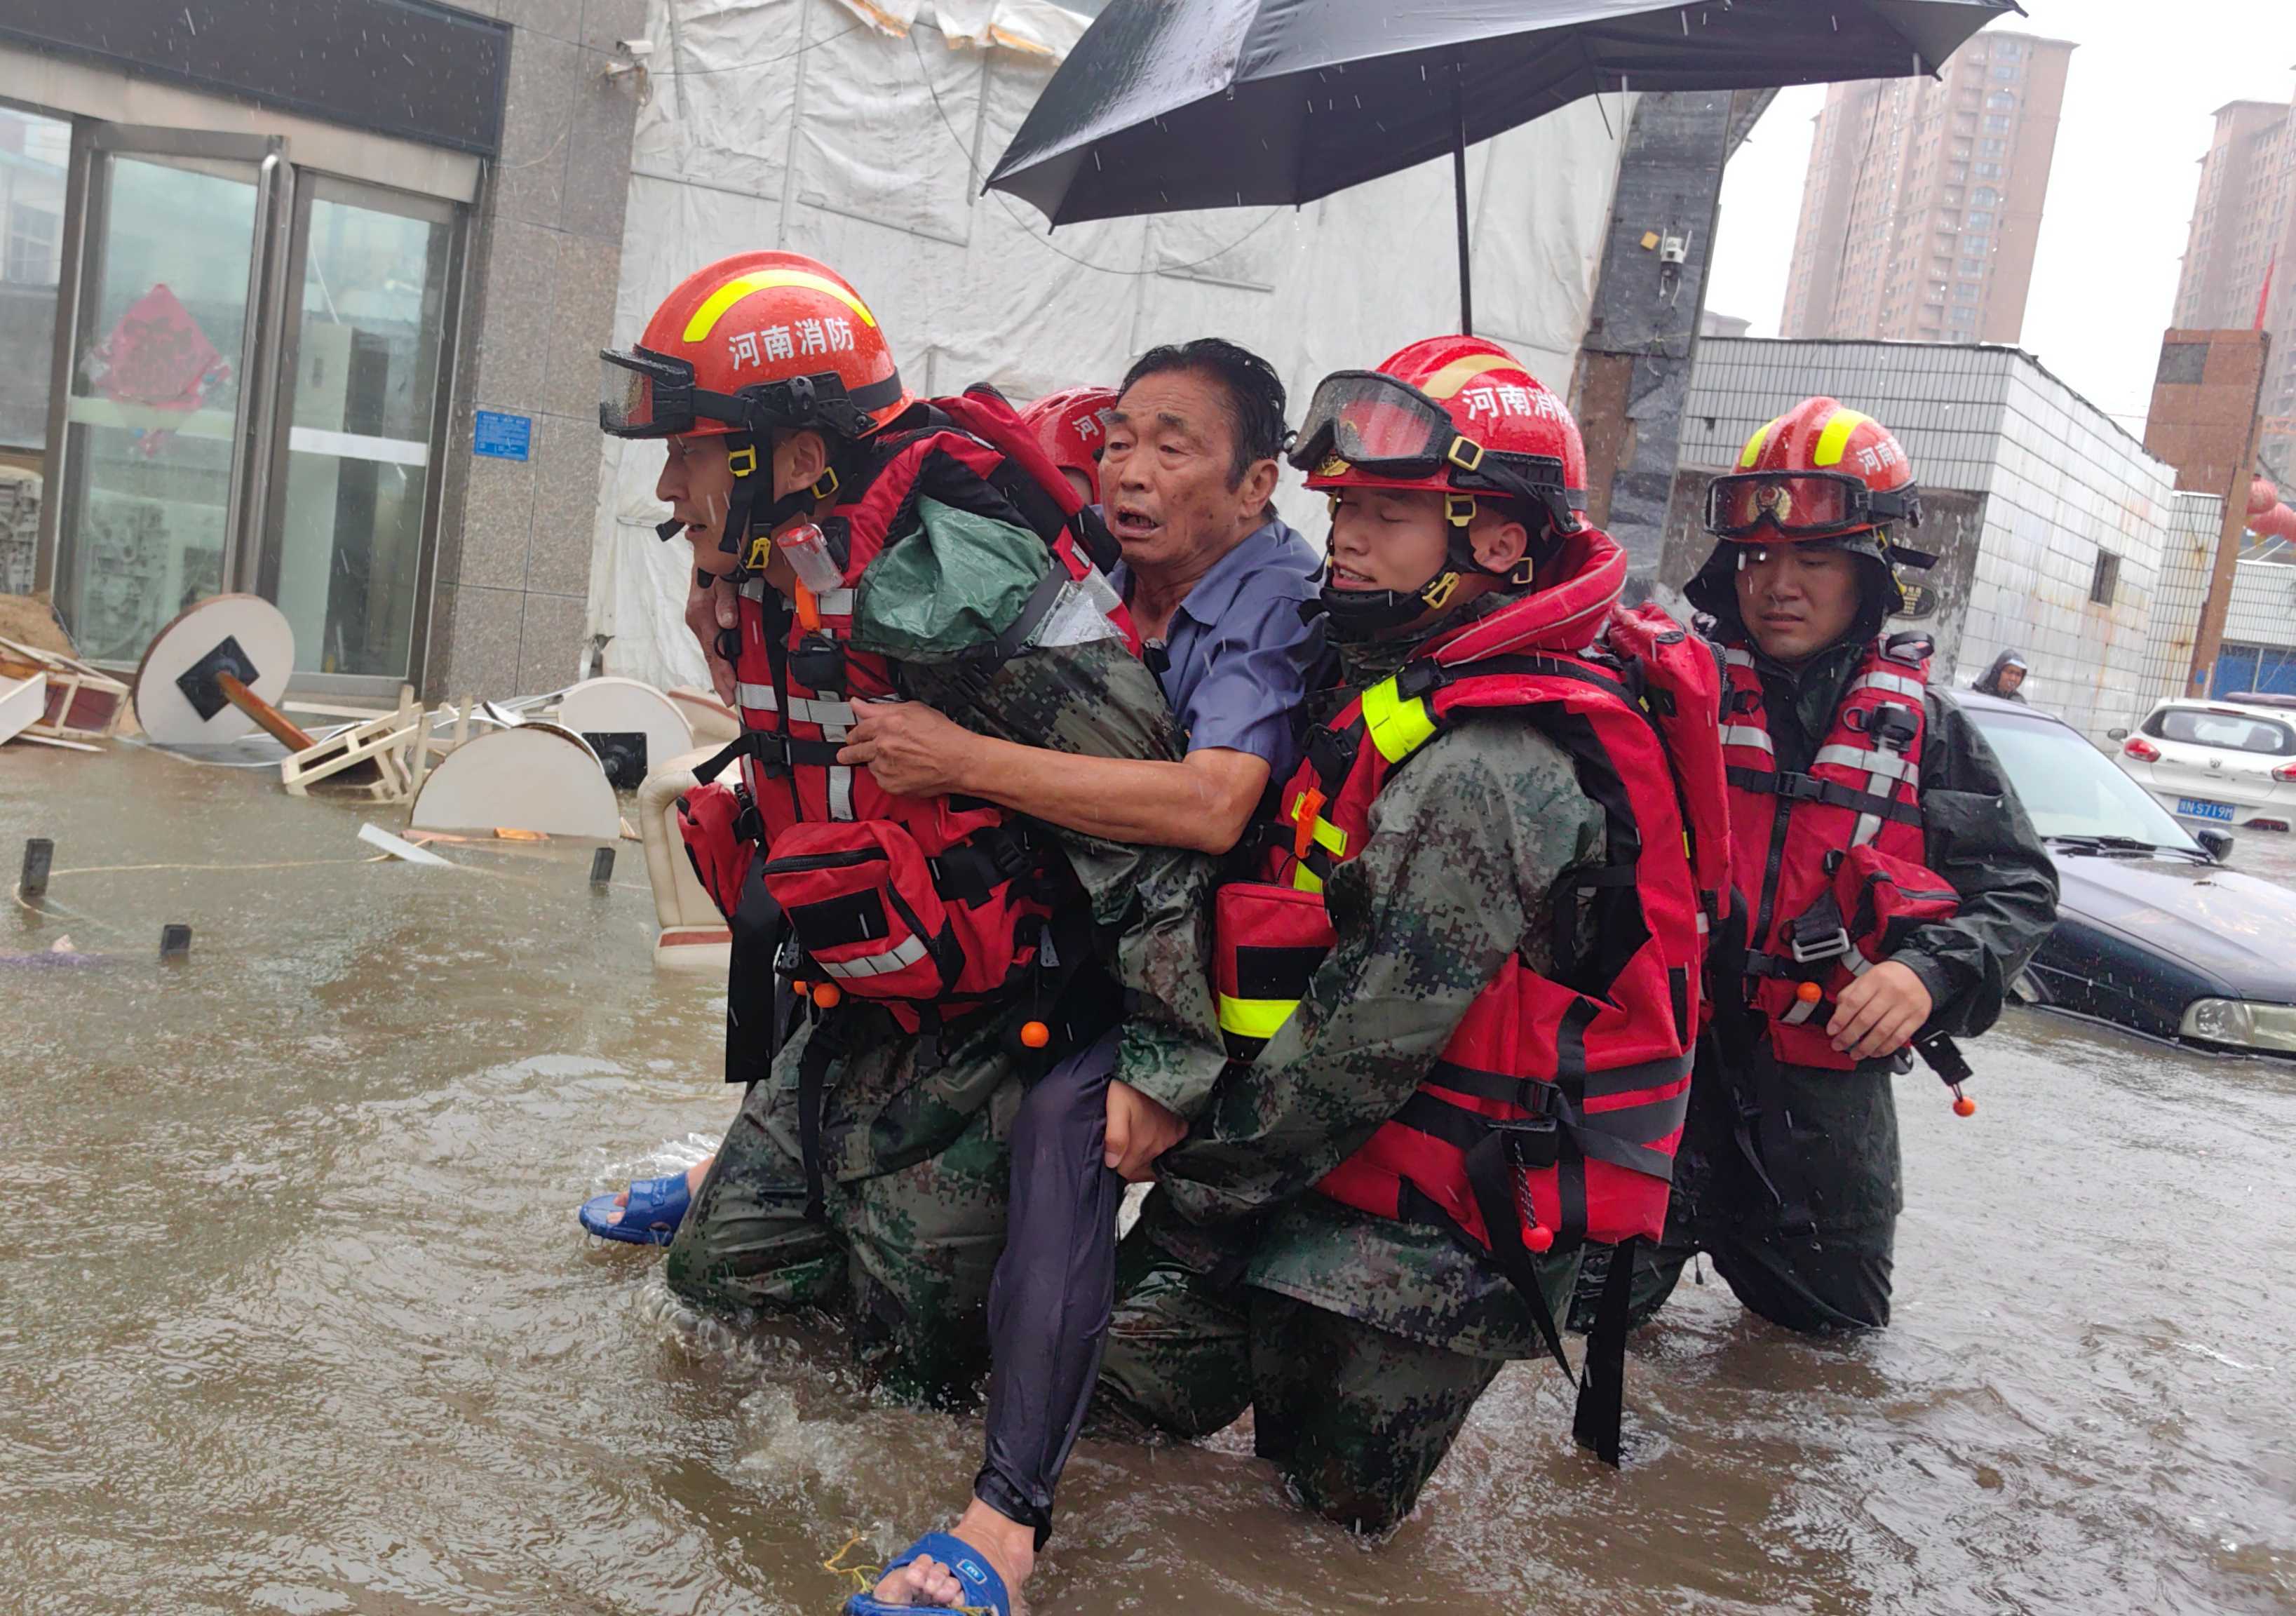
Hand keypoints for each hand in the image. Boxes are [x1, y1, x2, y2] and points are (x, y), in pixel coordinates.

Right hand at [685, 564, 738, 703]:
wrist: (707, 555)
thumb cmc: (716, 566)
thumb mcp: (723, 579)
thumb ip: (725, 601)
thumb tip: (727, 622)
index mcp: (700, 613)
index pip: (713, 649)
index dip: (721, 671)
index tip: (729, 689)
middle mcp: (697, 621)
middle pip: (711, 656)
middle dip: (720, 679)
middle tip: (730, 698)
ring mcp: (699, 622)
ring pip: (711, 652)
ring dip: (720, 672)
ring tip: (729, 690)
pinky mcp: (704, 622)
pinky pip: (712, 644)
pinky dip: (719, 659)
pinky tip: (727, 671)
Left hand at [837, 700, 978, 797]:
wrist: (959, 762)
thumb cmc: (943, 735)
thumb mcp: (914, 710)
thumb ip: (880, 707)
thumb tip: (857, 704)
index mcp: (886, 724)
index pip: (858, 729)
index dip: (855, 733)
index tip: (853, 737)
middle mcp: (882, 746)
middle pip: (853, 750)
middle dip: (850, 752)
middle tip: (848, 754)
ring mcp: (885, 767)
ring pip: (868, 765)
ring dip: (874, 763)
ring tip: (893, 761)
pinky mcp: (891, 785)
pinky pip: (880, 780)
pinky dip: (886, 776)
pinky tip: (901, 770)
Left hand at [1102, 1080, 1185, 1181]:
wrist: (1152, 1066)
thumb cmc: (1129, 1085)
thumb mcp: (1114, 1107)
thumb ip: (1115, 1137)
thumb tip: (1112, 1163)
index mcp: (1141, 1144)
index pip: (1126, 1171)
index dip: (1115, 1164)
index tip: (1109, 1154)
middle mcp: (1158, 1144)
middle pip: (1139, 1164)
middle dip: (1127, 1158)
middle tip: (1118, 1142)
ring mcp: (1170, 1138)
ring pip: (1153, 1157)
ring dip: (1142, 1151)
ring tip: (1132, 1134)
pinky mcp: (1179, 1129)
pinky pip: (1169, 1146)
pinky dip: (1159, 1144)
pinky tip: (1150, 1133)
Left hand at [1825, 959, 1932, 1060]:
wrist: (1919, 974)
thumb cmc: (1890, 977)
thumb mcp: (1866, 978)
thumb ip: (1850, 995)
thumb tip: (1837, 1017)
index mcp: (1875, 980)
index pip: (1853, 1002)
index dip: (1840, 1019)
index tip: (1832, 1031)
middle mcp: (1891, 992)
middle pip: (1866, 1019)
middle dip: (1849, 1036)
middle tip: (1839, 1045)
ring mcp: (1906, 1006)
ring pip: (1883, 1031)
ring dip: (1866, 1047)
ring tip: (1855, 1053)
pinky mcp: (1917, 1018)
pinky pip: (1899, 1038)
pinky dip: (1885, 1048)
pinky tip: (1875, 1052)